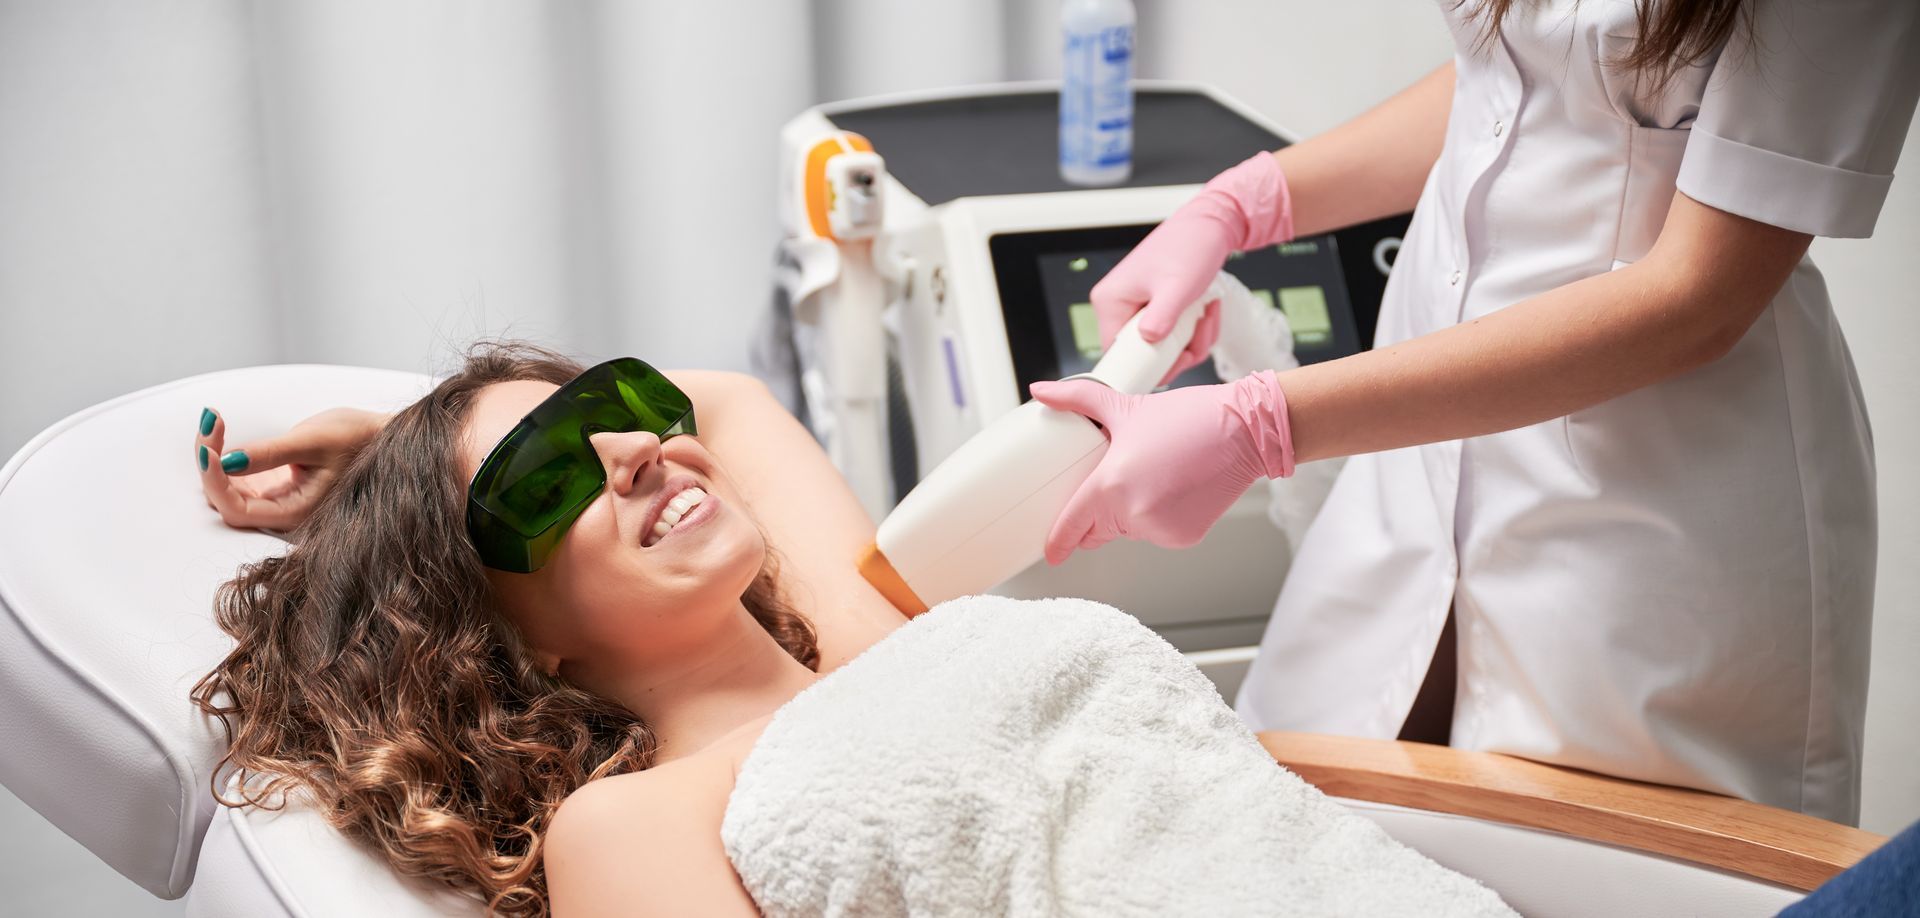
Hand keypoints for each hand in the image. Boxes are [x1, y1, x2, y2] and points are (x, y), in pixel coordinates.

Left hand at [193, 406, 387, 530]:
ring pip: (226, 490)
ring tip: (213, 424)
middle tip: (211, 423)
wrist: (380, 435)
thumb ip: (269, 454)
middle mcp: (282, 512)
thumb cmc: (357, 438)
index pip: (237, 510)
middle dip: (210, 464)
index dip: (216, 482)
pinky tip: (221, 432)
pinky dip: (224, 456)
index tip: (209, 448)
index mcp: (295, 512)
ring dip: (214, 458)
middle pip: (225, 501)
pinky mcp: (272, 485)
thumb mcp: (312, 441)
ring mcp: (275, 499)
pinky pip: (235, 479)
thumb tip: (227, 462)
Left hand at [1028, 371, 1294, 564]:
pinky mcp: (1183, 538)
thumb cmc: (1190, 418)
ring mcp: (1160, 530)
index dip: (1058, 541)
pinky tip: (1173, 489)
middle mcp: (1133, 514)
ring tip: (1154, 474)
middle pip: (1099, 530)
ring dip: (1129, 513)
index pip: (1073, 525)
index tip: (1052, 551)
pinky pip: (1156, 534)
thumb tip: (1042, 391)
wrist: (1244, 430)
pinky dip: (1158, 518)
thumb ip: (1077, 399)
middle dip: (1099, 514)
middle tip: (1118, 481)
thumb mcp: (1125, 406)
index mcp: (1112, 485)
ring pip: (1128, 531)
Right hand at [1092, 152, 1294, 377]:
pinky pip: (1169, 337)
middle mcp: (1117, 307)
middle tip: (1200, 337)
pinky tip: (1205, 313)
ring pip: (1159, 349)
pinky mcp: (1152, 309)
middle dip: (1177, 353)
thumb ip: (1161, 317)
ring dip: (1190, 342)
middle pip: (1141, 355)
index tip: (1178, 360)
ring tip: (1206, 318)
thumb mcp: (1177, 287)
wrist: (1210, 227)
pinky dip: (1191, 333)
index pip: (1116, 355)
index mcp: (1110, 302)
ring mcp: (1135, 308)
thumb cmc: (1190, 247)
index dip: (1147, 366)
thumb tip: (1148, 341)